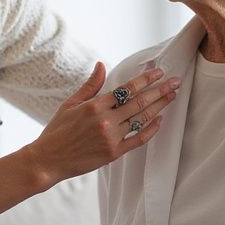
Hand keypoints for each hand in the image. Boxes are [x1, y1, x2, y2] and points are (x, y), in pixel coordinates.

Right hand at [27, 63, 180, 185]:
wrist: (49, 160)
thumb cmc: (57, 131)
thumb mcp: (70, 104)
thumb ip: (90, 85)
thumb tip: (101, 65)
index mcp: (95, 105)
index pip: (127, 89)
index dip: (145, 79)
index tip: (159, 72)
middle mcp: (105, 120)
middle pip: (139, 102)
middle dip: (160, 90)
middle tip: (175, 82)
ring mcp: (111, 137)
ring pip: (142, 119)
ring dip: (159, 106)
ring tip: (172, 97)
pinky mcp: (114, 153)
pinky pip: (138, 140)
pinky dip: (151, 130)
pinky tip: (160, 120)